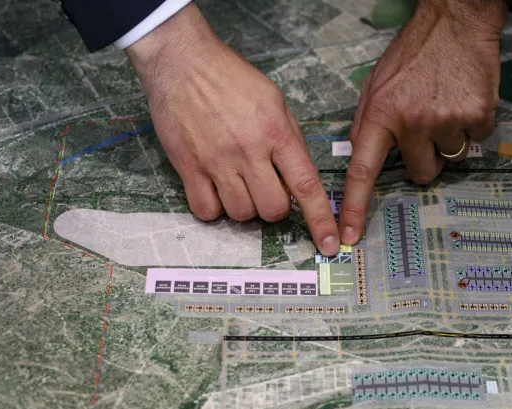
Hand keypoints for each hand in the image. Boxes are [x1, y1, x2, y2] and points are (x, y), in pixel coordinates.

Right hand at [125, 4, 339, 255]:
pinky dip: (214, 209)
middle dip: (274, 208)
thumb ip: (290, 140)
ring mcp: (216, 161)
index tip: (329, 245)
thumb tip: (301, 178)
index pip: (306, 186)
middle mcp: (248, 151)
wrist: (182, 61)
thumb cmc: (232, 79)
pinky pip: (206, 210)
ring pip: (241, 213)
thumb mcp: (275, 101)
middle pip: (272, 210)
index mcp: (276, 133)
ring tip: (237, 183)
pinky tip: (215, 189)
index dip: (321, 220)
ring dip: (244, 207)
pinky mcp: (187, 167)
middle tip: (265, 188)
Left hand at [338, 0, 504, 244]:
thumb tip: (362, 156)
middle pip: (421, 173)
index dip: (355, 207)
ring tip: (446, 103)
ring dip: (450, 137)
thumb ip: (370, 121)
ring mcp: (447, 119)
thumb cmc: (414, 51)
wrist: (455, 20)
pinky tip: (465, 97)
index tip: (348, 237)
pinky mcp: (478, 114)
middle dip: (426, 158)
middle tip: (428, 126)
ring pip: (451, 156)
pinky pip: (476, 138)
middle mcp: (412, 121)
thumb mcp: (377, 83)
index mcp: (381, 113)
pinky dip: (473, 123)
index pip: (362, 170)